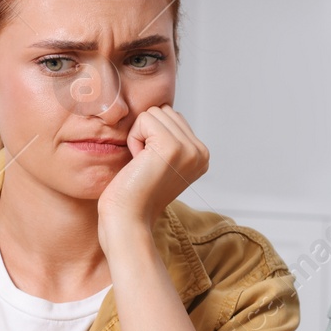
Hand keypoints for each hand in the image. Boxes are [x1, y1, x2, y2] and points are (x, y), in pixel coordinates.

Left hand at [97, 106, 207, 243]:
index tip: (151, 165)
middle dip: (146, 133)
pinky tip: (138, 162)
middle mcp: (200, 152)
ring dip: (139, 136)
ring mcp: (189, 149)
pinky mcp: (171, 147)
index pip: (172, 117)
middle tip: (145, 165)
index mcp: (201, 155)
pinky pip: (145, 119)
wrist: (128, 219)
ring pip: (155, 112)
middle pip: (165, 111)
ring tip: (142, 164)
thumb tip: (160, 111)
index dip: (153, 137)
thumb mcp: (161, 163)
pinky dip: (134, 138)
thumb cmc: (135, 194)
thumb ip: (169, 139)